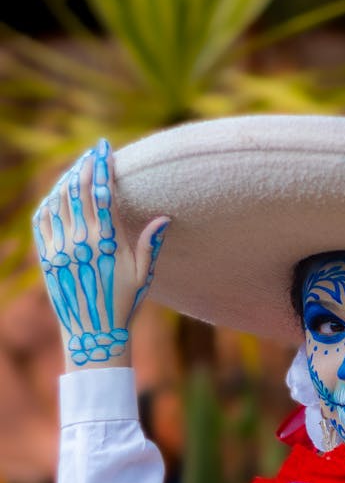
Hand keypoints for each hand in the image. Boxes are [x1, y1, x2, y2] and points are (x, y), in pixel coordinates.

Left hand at [33, 139, 168, 367]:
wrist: (93, 334)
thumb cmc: (123, 305)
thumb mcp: (143, 276)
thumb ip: (150, 245)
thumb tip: (164, 217)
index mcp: (107, 241)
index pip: (102, 191)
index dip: (103, 166)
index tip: (105, 148)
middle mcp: (81, 239)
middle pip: (78, 188)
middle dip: (85, 164)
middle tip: (92, 152)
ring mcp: (60, 246)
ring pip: (58, 199)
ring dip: (67, 179)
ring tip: (77, 169)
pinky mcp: (46, 255)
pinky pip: (42, 218)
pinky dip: (49, 201)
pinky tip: (57, 195)